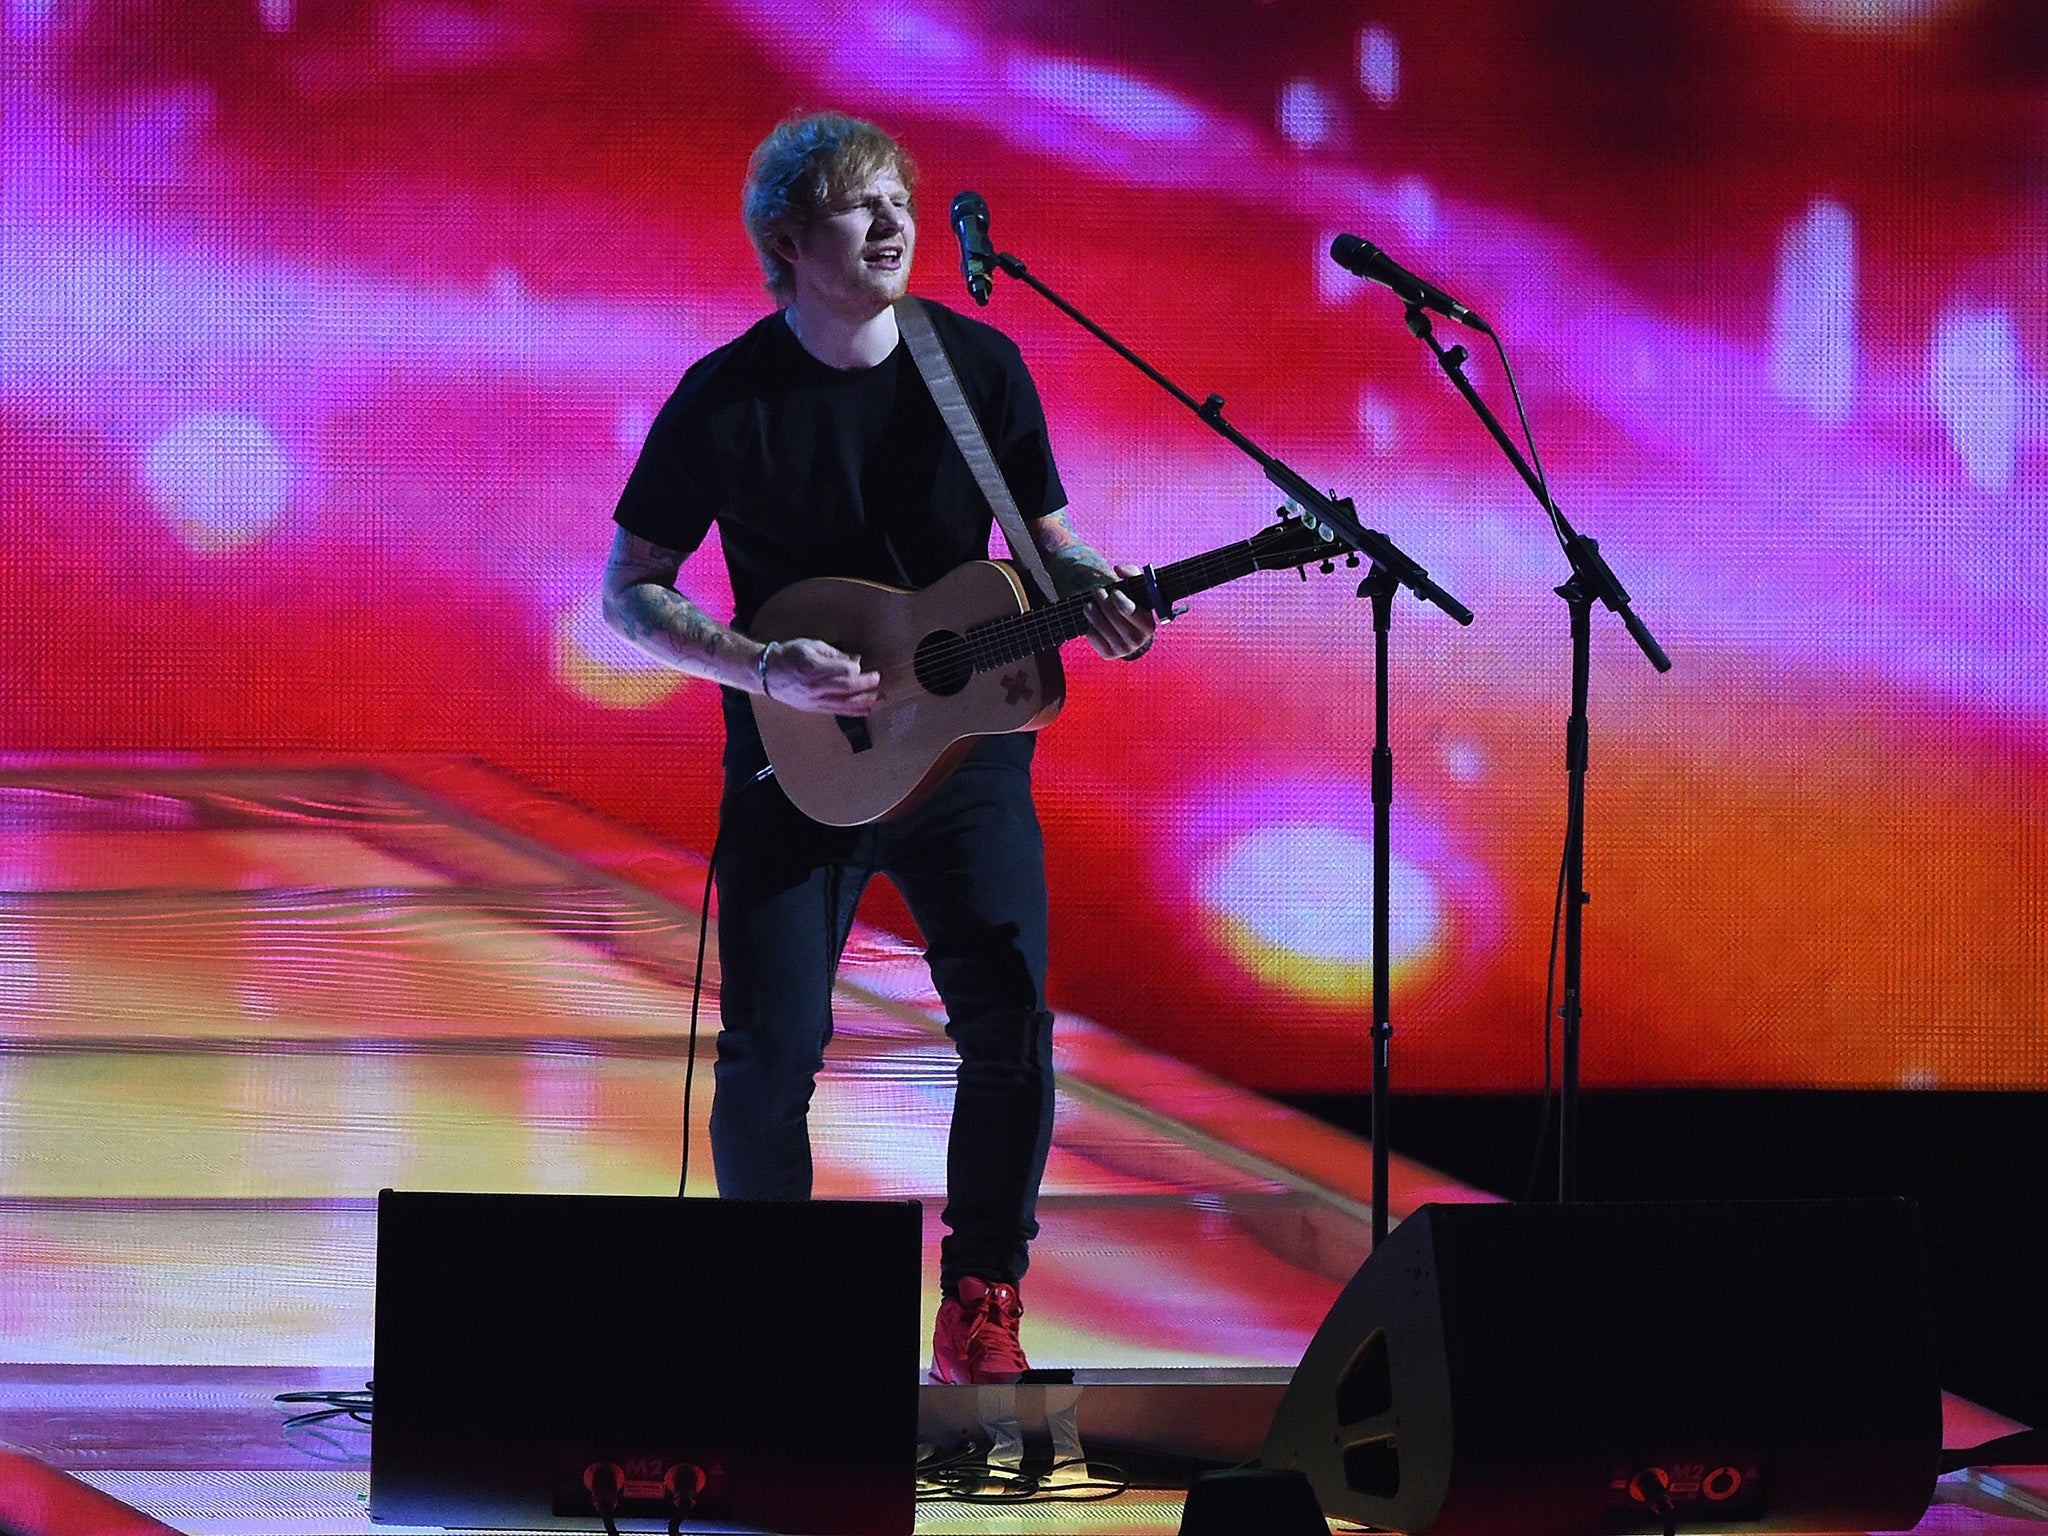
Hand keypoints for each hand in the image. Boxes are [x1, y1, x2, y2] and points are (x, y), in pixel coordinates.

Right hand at [761, 638, 882, 714]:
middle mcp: (813, 686)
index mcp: (812, 667)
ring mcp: (813, 700)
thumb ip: (833, 654)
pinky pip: (837, 711)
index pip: (841, 670)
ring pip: (843, 704)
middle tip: (877, 679)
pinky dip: (854, 711)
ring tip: (880, 698)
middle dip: (865, 684)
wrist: (766, 673)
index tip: (864, 666)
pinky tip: (867, 710)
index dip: (855, 668)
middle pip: (845, 688)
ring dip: (864, 702)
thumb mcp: (810, 646)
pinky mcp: (813, 708)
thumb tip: (854, 660)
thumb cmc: (788, 655)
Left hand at [1081, 563, 1156, 659]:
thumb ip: (1131, 573)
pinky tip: (1093, 619)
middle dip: (1102, 602)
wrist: (1126, 628)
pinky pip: (1093, 637)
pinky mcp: (1109, 655)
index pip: (1130, 611)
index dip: (1119, 600)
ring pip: (1101, 627)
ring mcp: (1123, 650)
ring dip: (1092, 611)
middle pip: (1114, 617)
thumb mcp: (1137, 588)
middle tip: (1096, 590)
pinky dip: (1090, 625)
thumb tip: (1118, 569)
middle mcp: (1138, 641)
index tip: (1114, 592)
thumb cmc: (1133, 603)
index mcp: (1149, 625)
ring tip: (1089, 603)